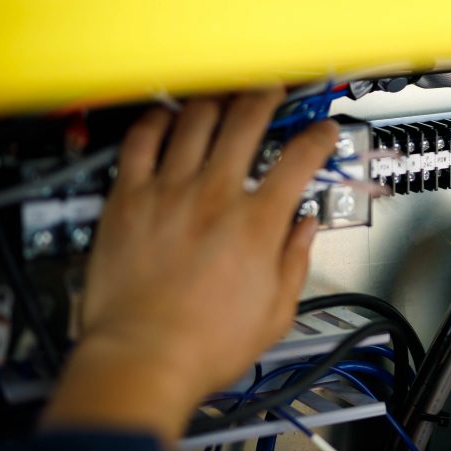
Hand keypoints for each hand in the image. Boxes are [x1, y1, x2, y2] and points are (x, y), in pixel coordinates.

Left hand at [42, 90, 337, 442]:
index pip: (300, 158)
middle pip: (248, 119)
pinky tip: (166, 116)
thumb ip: (295, 261)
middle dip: (267, 96)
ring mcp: (169, 191)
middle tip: (272, 92)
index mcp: (258, 223)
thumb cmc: (205, 344)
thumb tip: (305, 228)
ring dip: (215, 102)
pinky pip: (141, 140)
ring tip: (222, 100)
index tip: (322, 131)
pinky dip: (157, 120)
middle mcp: (215, 196)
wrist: (143, 358)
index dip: (318, 136)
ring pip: (196, 119)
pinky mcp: (129, 198)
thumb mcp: (276, 312)